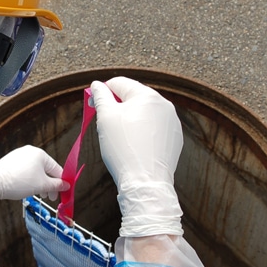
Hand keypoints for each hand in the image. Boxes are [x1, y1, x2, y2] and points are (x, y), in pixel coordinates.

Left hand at [0, 146, 68, 201]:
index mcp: (41, 154)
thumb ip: (56, 185)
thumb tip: (66, 185)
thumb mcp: (42, 186)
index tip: (62, 194)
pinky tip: (26, 189)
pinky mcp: (11, 162)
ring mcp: (19, 156)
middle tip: (50, 197)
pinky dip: (29, 180)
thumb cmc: (18, 182)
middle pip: (46, 170)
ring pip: (35, 172)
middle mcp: (30, 152)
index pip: (57, 170)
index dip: (61, 184)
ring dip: (39, 184)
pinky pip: (25, 171)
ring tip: (38, 195)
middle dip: (49, 185)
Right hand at [90, 77, 183, 236]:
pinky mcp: (174, 138)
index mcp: (147, 95)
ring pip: (144, 113)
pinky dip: (142, 132)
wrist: (145, 182)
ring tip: (119, 137)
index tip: (93, 103)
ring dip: (129, 119)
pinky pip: (154, 128)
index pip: (119, 83)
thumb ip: (100, 96)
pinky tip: (133, 146)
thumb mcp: (105, 118)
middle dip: (117, 106)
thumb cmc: (124, 149)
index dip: (102, 91)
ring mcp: (171, 122)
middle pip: (133, 97)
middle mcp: (164, 105)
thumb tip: (97, 85)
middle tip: (103, 122)